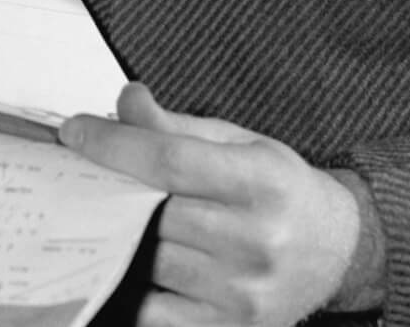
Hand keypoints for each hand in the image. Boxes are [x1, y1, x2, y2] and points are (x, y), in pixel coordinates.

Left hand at [61, 83, 363, 326]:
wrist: (335, 249)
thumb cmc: (280, 189)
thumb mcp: (239, 141)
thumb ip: (176, 125)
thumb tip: (125, 103)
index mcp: (261, 180)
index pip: (169, 159)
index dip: (113, 144)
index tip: (75, 132)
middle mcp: (257, 240)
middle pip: (154, 211)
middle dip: (115, 188)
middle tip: (93, 173)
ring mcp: (243, 293)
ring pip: (151, 259)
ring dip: (128, 236)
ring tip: (129, 216)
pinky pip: (156, 313)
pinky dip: (140, 286)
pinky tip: (141, 263)